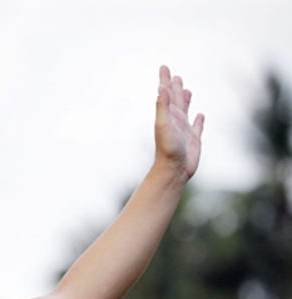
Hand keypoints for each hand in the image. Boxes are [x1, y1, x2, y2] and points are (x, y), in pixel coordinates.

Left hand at [155, 65, 204, 179]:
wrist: (174, 171)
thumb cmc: (168, 149)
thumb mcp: (163, 125)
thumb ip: (162, 107)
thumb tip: (160, 89)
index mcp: (168, 115)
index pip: (165, 93)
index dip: (165, 80)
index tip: (163, 67)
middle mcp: (175, 121)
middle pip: (175, 99)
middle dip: (174, 87)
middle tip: (174, 75)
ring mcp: (184, 130)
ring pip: (185, 110)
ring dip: (185, 100)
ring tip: (186, 91)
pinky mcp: (194, 140)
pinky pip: (197, 127)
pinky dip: (199, 120)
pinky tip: (200, 116)